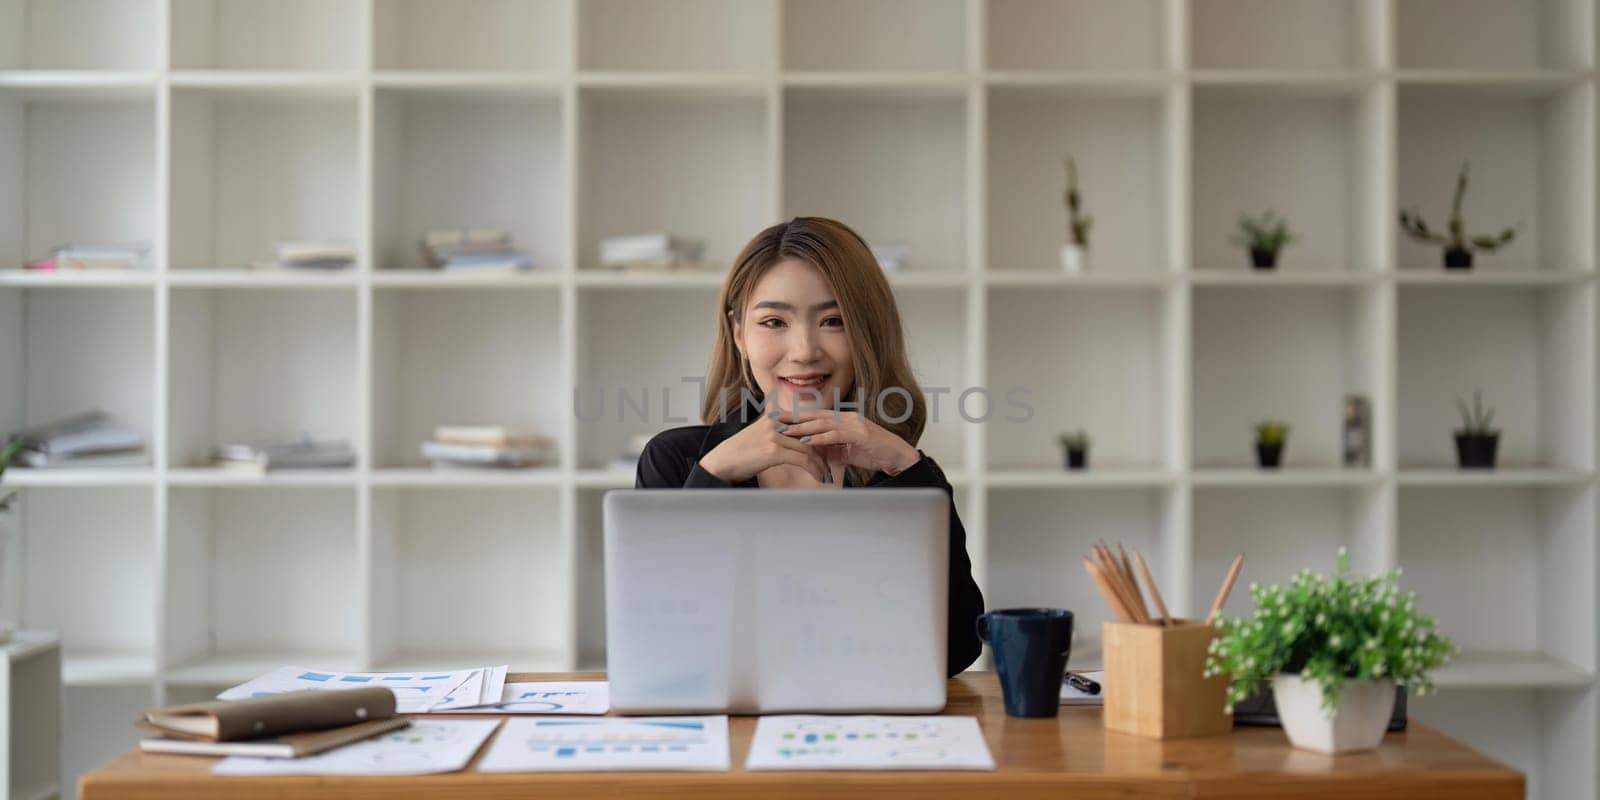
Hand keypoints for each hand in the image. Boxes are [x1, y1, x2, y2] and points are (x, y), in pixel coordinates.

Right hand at [697, 413, 830, 483]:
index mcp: (775, 416)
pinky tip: (818, 477)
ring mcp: (775, 434)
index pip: (807, 423)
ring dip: (822, 464)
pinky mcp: (774, 450)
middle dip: (825, 450)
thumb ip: (780, 434)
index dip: (822, 436)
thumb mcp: (761, 436)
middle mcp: (776, 421)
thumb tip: (798, 443)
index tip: (833, 448)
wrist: (721, 462)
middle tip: (835, 462)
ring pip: (809, 448)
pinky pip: (802, 460)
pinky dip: (814, 469)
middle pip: (811, 435)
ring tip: (828, 474)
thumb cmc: (741, 452)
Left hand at [777, 409, 920, 475]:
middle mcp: (848, 417)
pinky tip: (807, 442)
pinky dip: (820, 438)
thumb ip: (831, 449)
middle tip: (774, 419)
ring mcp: (855, 424)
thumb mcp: (847, 452)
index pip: (816, 416)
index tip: (779, 418)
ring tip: (785, 430)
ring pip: (823, 424)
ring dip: (803, 428)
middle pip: (816, 416)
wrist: (899, 458)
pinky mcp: (861, 434)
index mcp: (844, 420)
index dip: (797, 417)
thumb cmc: (875, 454)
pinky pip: (836, 435)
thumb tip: (812, 452)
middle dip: (794, 417)